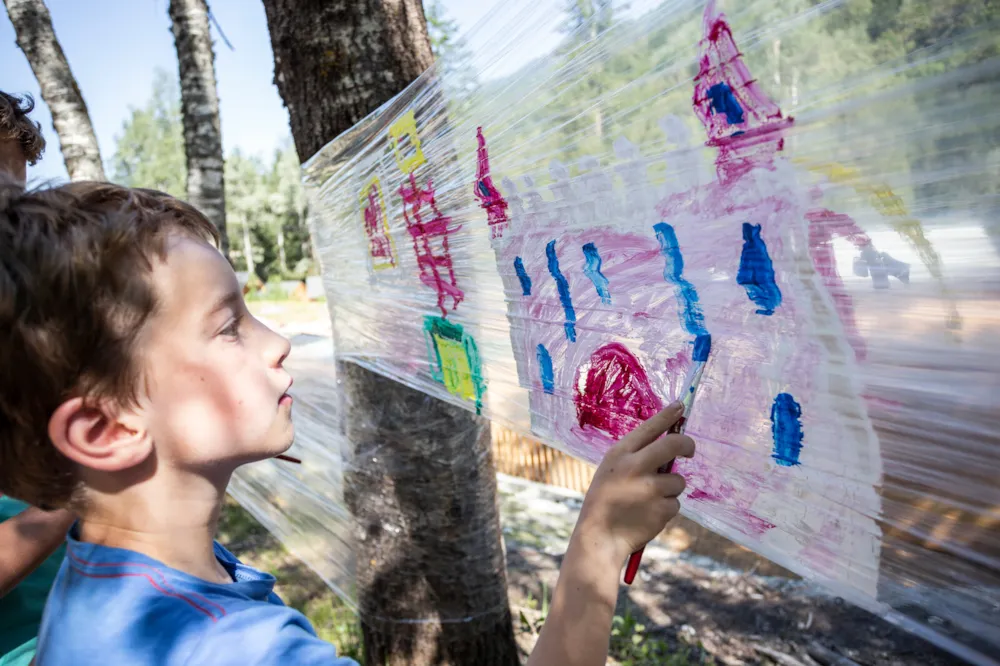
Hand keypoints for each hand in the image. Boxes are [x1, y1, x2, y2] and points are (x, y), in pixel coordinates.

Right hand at [575, 403, 694, 561]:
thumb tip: (670, 446)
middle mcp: (635, 467)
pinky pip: (675, 502)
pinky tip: (647, 515)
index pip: (649, 427)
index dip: (667, 415)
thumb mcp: (611, 470)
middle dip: (687, 444)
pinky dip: (666, 508)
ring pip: (678, 480)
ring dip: (670, 489)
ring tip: (646, 501)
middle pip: (674, 445)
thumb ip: (635, 457)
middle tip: (690, 450)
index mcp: (620, 454)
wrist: (600, 536)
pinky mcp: (662, 508)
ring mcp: (650, 488)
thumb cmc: (606, 500)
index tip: (681, 405)